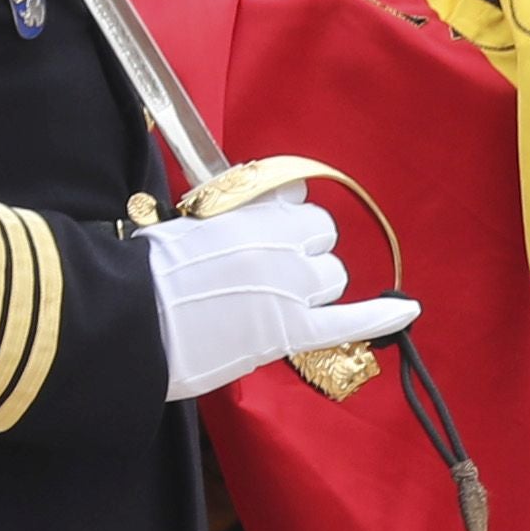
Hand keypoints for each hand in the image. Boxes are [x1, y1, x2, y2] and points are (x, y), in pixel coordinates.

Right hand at [148, 186, 415, 400]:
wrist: (123, 318)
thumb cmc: (139, 275)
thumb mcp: (182, 224)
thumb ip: (227, 219)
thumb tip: (248, 219)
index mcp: (248, 211)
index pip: (297, 199)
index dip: (288, 221)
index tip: (273, 233)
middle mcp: (276, 242)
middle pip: (322, 237)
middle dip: (305, 254)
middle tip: (271, 277)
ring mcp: (287, 287)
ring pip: (333, 278)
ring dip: (316, 290)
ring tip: (279, 306)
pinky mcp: (288, 330)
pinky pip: (350, 321)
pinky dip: (381, 316)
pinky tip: (407, 311)